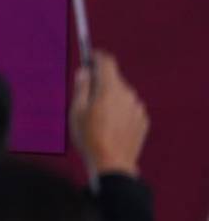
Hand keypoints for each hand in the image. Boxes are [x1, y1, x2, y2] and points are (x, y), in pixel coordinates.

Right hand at [69, 51, 148, 177]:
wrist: (112, 164)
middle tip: (86, 96)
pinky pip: (129, 109)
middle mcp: (127, 94)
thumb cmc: (90, 137)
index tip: (89, 56)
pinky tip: (110, 127)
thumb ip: (81, 87)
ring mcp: (137, 108)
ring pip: (122, 95)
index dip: (96, 56)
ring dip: (111, 98)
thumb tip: (85, 72)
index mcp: (109, 88)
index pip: (106, 61)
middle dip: (100, 82)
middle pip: (113, 79)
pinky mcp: (143, 121)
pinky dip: (120, 112)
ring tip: (98, 118)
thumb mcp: (76, 111)